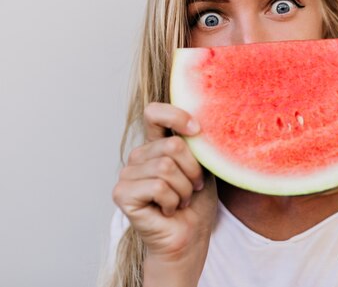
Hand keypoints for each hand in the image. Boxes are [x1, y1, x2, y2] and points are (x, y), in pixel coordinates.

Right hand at [112, 102, 216, 284]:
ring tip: (181, 201)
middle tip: (193, 187)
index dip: (176, 116)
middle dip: (192, 170)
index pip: (155, 113)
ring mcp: (127, 174)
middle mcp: (138, 156)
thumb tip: (198, 125)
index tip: (197, 131)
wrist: (190, 237)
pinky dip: (172, 200)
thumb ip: (195, 144)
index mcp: (156, 144)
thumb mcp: (203, 166)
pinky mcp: (122, 194)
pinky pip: (157, 186)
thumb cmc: (196, 202)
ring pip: (165, 167)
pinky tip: (168, 210)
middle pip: (172, 146)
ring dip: (183, 189)